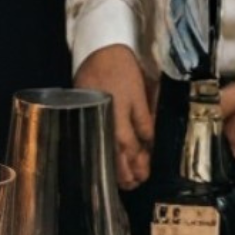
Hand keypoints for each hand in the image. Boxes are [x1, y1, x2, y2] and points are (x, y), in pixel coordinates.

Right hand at [76, 44, 156, 188]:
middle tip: (133, 184)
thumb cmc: (123, 69)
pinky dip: (101, 150)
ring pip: (103, 145)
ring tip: (121, 180)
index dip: (136, 162)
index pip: (128, 145)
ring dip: (112, 164)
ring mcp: (92, 116)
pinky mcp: (85, 113)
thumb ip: (144, 119)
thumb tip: (148, 142)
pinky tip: (104, 159)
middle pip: (113, 150)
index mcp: (118, 113)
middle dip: (123, 170)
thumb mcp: (140, 92)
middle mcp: (103, 118)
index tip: (143, 176)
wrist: (99, 50)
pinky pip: (94, 137)